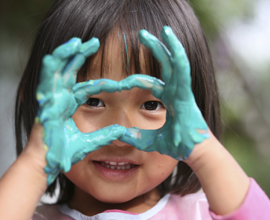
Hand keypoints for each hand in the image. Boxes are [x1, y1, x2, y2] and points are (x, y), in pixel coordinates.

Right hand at [36, 38, 126, 184]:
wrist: (49, 163)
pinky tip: (63, 51)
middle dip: (80, 56)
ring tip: (80, 41)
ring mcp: (51, 98)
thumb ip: (105, 135)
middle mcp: (59, 98)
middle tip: (94, 42)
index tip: (119, 85)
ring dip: (67, 54)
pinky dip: (54, 63)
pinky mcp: (44, 100)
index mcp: (68, 105)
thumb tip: (122, 131)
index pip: (86, 88)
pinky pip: (48, 77)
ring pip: (57, 69)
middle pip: (69, 71)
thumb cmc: (64, 153)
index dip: (101, 84)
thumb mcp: (90, 141)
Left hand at [118, 26, 208, 159]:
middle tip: (141, 35)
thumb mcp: (148, 140)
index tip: (117, 85)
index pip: (147, 82)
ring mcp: (181, 90)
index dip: (131, 81)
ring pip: (174, 62)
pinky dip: (177, 53)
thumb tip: (117, 134)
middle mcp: (174, 90)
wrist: (193, 152)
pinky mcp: (186, 92)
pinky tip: (170, 38)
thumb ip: (134, 136)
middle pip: (163, 64)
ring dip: (166, 45)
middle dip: (154, 48)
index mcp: (167, 98)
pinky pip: (181, 69)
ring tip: (161, 28)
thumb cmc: (175, 145)